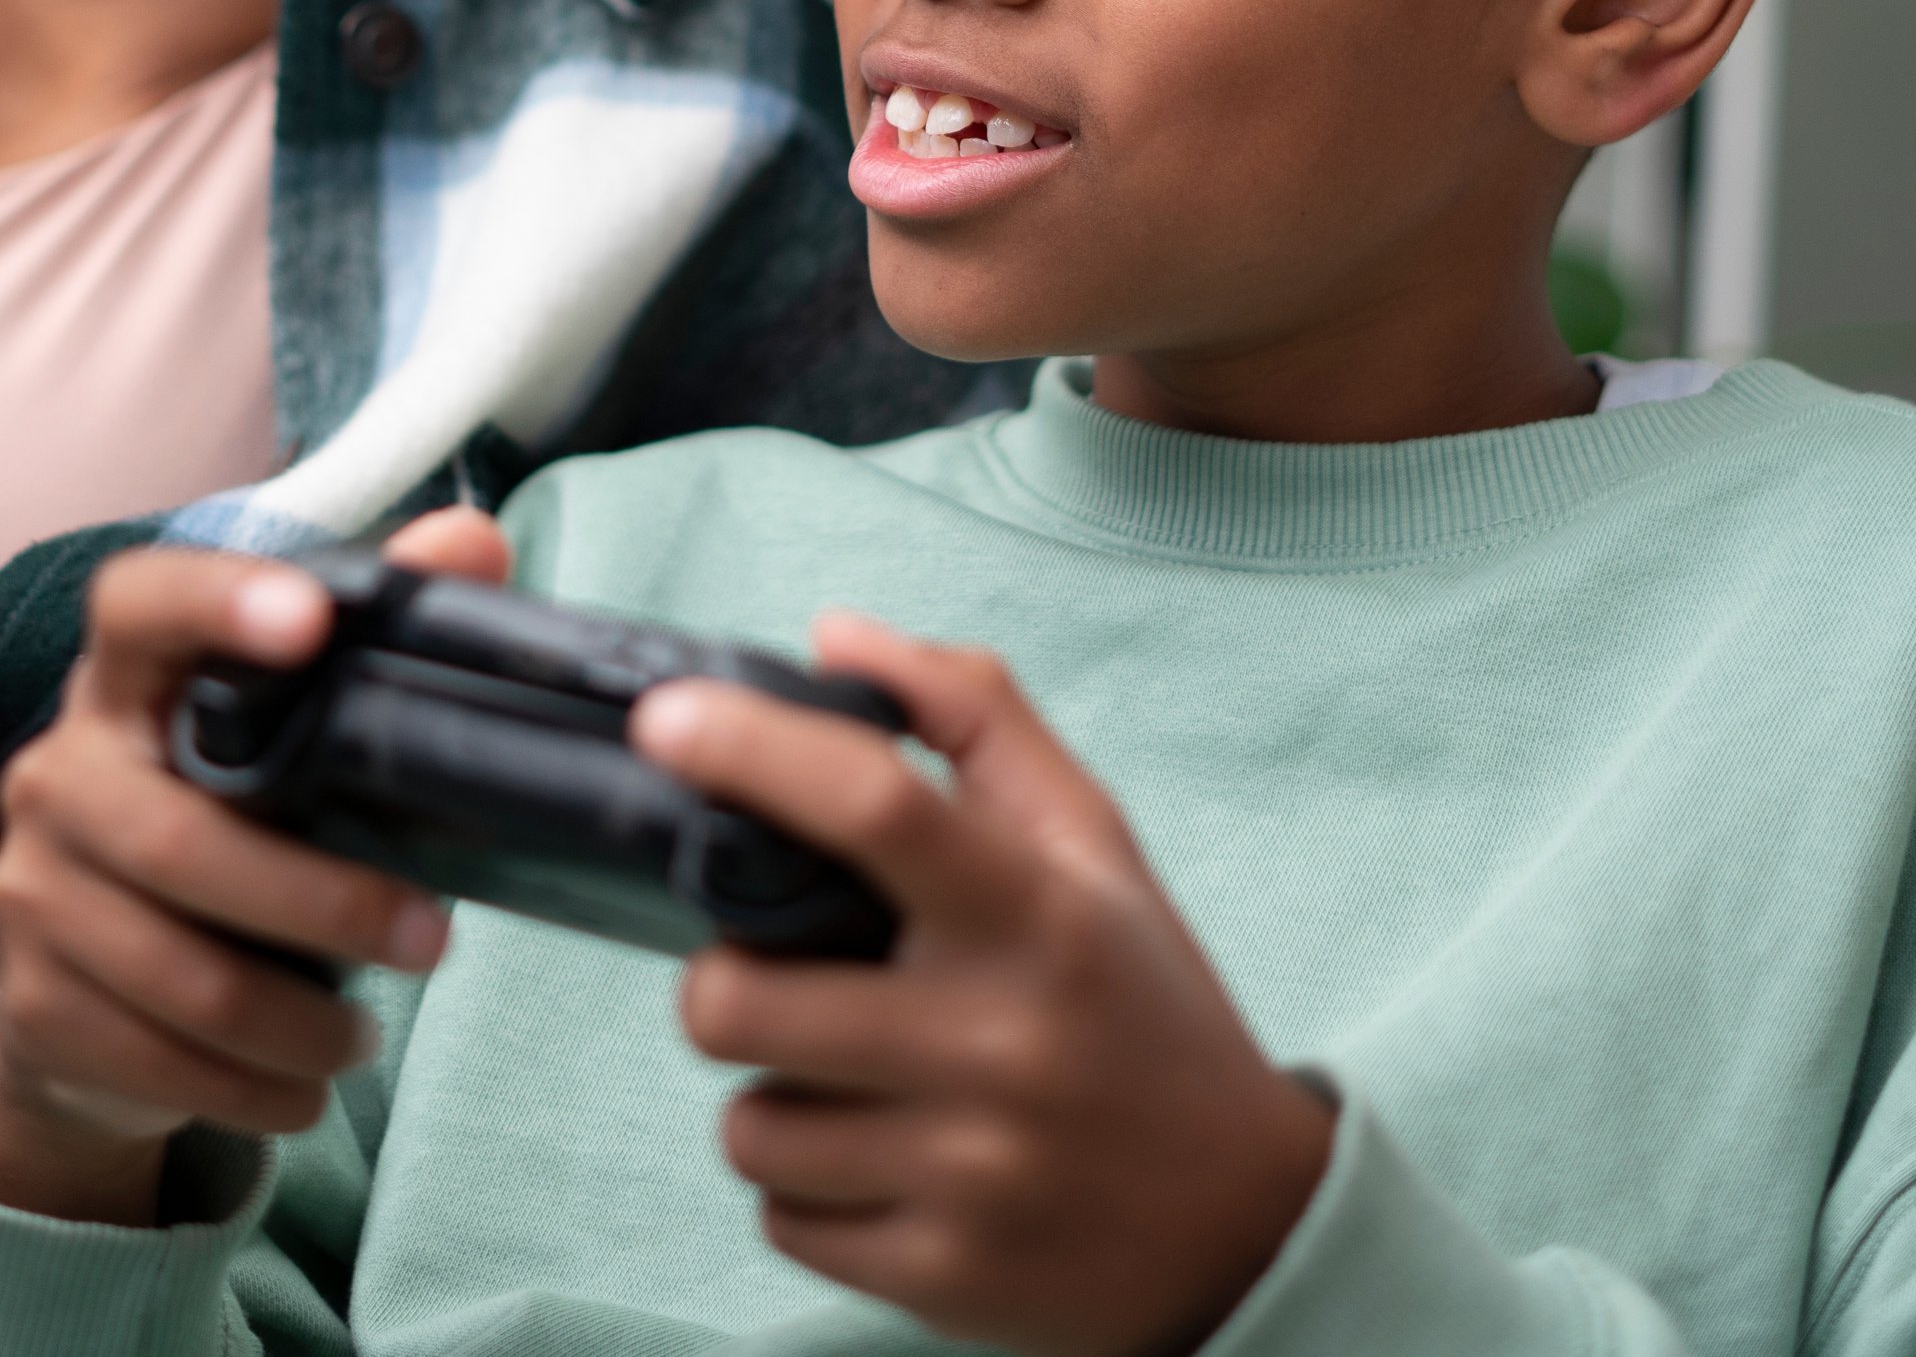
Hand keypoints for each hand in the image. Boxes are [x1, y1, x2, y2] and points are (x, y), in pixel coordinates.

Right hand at [0, 507, 509, 1225]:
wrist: (86, 997)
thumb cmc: (222, 830)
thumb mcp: (290, 740)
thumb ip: (377, 636)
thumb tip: (473, 541)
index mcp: (126, 685)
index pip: (141, 605)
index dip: (216, 601)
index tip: (309, 621)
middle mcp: (58, 773)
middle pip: (180, 840)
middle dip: (323, 903)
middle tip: (431, 940)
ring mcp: (32, 893)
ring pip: (177, 972)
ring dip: (298, 1023)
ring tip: (366, 1036)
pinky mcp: (32, 1007)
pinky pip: (155, 1060)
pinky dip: (251, 1088)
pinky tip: (303, 1087)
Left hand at [633, 620, 1333, 1356]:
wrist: (1250, 1224)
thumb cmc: (1143, 1005)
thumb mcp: (1091, 848)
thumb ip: (974, 718)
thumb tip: (834, 637)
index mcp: (1036, 912)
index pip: (875, 804)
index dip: (750, 752)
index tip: (665, 721)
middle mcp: (1002, 1039)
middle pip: (737, 1000)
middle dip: (725, 986)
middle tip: (781, 980)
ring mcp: (971, 1169)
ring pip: (746, 1125)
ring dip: (775, 1100)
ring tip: (857, 1084)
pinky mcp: (944, 1277)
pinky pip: (782, 1221)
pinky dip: (811, 1192)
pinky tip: (890, 1163)